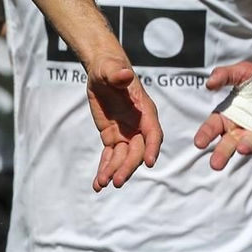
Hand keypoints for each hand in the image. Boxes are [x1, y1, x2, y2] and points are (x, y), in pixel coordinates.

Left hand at [87, 52, 162, 190]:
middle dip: (128, 167)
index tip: (149, 162)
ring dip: (114, 171)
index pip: (153, 133)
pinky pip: (110, 157)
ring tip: (102, 184)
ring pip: (123, 158)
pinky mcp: (113, 138)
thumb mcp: (110, 69)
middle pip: (137, 151)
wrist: (103, 72)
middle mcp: (139, 126)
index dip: (152, 147)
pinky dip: (105, 169)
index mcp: (145, 111)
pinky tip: (98, 184)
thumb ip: (118, 74)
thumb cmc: (110, 67)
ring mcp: (126, 134)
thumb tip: (125, 75)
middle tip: (117, 181)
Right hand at [194, 61, 251, 169]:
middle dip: (220, 154)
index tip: (199, 143)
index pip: (212, 127)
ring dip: (243, 150)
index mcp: (227, 114)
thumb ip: (225, 75)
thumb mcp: (243, 72)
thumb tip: (208, 84)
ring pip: (246, 148)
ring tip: (241, 149)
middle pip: (226, 144)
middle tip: (215, 164)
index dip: (205, 135)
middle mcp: (238, 130)